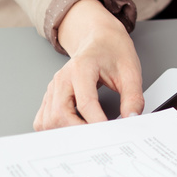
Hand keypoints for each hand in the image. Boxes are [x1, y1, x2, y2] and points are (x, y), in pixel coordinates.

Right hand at [34, 0, 144, 129]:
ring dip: (66, 132)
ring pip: (48, 120)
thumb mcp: (130, 70)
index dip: (97, 122)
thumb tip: (131, 118)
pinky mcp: (50, 97)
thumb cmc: (112, 51)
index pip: (85, 103)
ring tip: (88, 134)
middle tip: (99, 137)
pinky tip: (74, 128)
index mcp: (81, 68)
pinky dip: (56, 129)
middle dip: (79, 131)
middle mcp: (62, 79)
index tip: (110, 133)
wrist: (99, 39)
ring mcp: (53, 88)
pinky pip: (43, 120)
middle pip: (60, 115)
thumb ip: (133, 96)